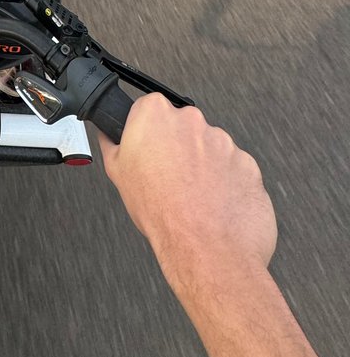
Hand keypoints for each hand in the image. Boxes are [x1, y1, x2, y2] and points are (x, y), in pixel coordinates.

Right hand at [98, 94, 276, 296]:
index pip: (148, 108)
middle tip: (168, 179)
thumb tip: (108, 133)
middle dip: (177, 148)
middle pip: (182, 127)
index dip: (147, 132)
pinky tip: (213, 204)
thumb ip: (112, 144)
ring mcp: (224, 141)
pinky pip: (233, 168)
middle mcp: (191, 120)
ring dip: (203, 167)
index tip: (148, 150)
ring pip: (209, 148)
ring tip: (193, 198)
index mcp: (155, 115)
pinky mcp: (247, 163)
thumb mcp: (118, 175)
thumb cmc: (161, 212)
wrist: (205, 248)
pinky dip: (226, 183)